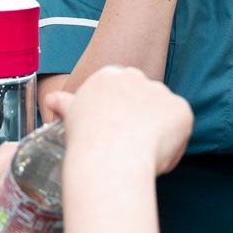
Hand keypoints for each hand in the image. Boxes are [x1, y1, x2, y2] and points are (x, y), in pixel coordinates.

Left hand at [0, 143, 52, 232]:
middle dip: (35, 167)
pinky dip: (12, 192)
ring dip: (24, 180)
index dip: (34, 150)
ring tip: (48, 194)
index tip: (57, 158)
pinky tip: (24, 210)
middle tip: (59, 182)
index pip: (9, 152)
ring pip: (1, 174)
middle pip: (8, 160)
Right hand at [46, 64, 192, 175]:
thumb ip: (65, 103)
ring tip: (139, 154)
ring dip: (157, 133)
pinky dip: (174, 144)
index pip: (121, 92)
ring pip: (163, 116)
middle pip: (143, 101)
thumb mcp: (72, 116)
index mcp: (109, 76)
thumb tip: (51, 100)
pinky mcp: (181, 109)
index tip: (115, 132)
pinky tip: (156, 156)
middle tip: (128, 146)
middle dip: (140, 121)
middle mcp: (137, 77)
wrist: (112, 154)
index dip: (120, 114)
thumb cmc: (88, 140)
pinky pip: (181, 129)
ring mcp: (161, 91)